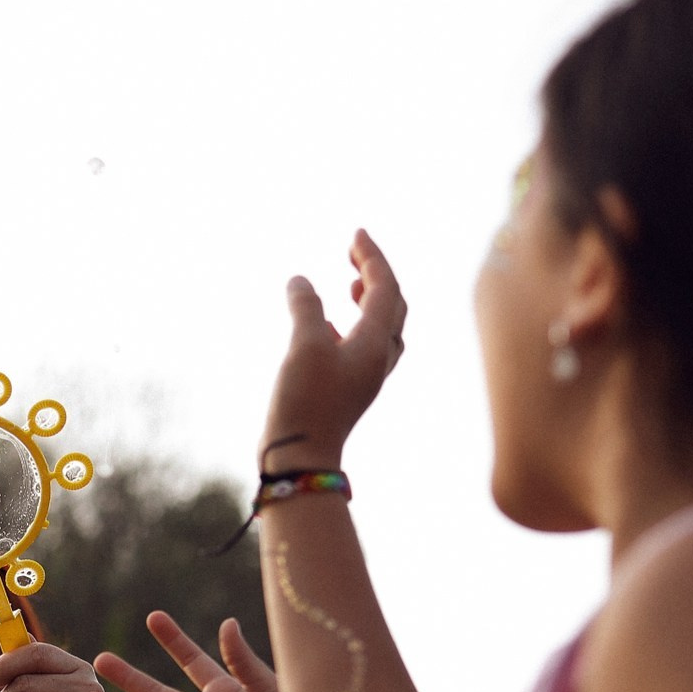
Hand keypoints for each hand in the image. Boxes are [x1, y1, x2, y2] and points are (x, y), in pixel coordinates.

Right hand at [258, 226, 407, 473]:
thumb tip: (300, 280)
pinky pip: (362, 347)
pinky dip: (353, 325)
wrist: (302, 459)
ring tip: (351, 284)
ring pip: (381, 328)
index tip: (356, 233)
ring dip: (370, 300)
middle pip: (392, 305)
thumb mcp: (304, 346)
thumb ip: (306, 307)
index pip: (385, 287)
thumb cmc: (306, 403)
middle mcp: (379, 357)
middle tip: (354, 250)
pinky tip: (330, 324)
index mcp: (377, 343)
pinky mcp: (348, 390)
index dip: (372, 256)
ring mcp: (365, 376)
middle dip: (376, 274)